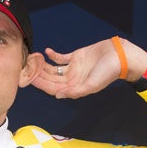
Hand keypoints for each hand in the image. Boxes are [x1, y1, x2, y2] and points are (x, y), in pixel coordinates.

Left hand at [30, 37, 146, 98]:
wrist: (120, 56)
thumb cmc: (108, 72)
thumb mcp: (92, 84)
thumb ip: (75, 91)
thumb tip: (57, 95)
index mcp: (75, 87)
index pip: (53, 88)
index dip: (41, 84)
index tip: (29, 79)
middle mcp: (72, 79)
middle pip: (50, 78)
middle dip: (38, 74)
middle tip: (26, 67)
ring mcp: (73, 68)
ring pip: (53, 69)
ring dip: (43, 65)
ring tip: (33, 59)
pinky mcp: (76, 56)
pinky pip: (61, 58)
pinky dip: (53, 55)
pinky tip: (46, 52)